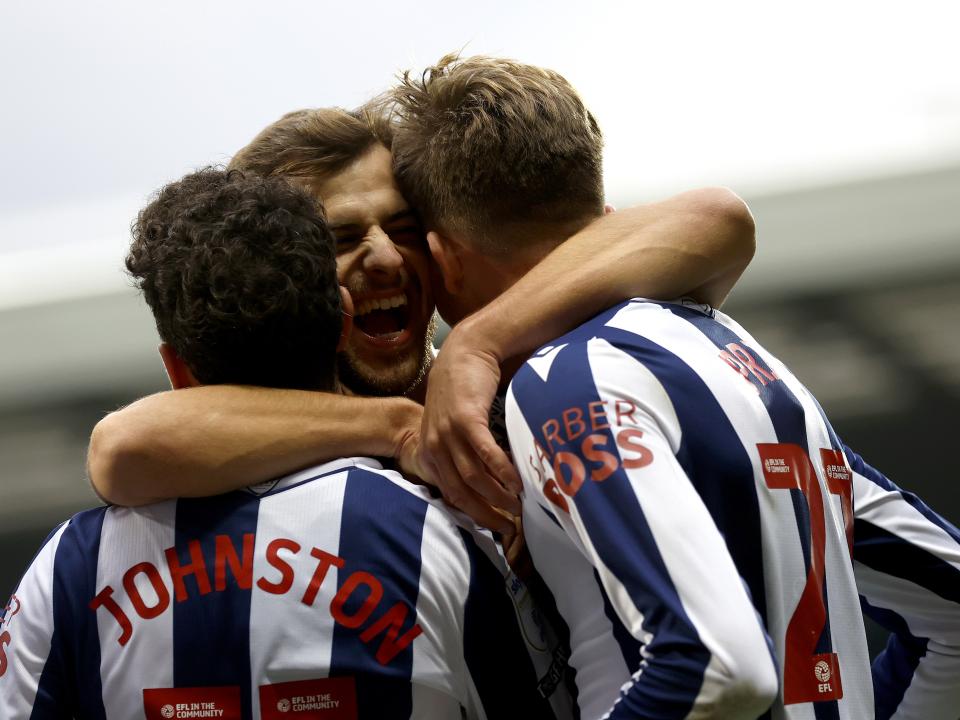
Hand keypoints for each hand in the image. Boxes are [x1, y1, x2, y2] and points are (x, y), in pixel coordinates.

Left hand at [418, 324, 521, 533]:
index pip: (450, 494)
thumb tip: (484, 483)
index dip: (473, 515)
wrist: (465, 351)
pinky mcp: (465, 419)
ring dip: (498, 496)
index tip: (495, 528)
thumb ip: (459, 452)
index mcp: (429, 452)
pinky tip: (517, 481)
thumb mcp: (451, 425)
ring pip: (473, 477)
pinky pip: (485, 453)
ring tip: (519, 506)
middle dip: (486, 515)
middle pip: (461, 493)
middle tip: (510, 529)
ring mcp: (448, 433)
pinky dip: (502, 471)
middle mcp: (434, 446)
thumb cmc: (463, 390)